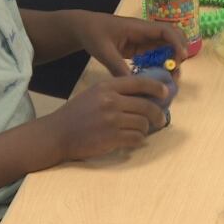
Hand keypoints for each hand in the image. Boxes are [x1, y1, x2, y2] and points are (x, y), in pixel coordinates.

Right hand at [45, 76, 169, 160]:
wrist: (57, 134)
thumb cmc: (77, 114)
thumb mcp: (95, 94)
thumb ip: (117, 92)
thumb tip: (146, 95)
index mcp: (107, 87)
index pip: (140, 82)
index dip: (157, 87)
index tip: (166, 93)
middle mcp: (111, 101)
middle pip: (147, 105)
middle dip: (158, 114)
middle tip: (160, 120)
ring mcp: (112, 120)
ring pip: (143, 123)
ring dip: (145, 129)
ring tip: (138, 131)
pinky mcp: (112, 137)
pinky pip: (137, 138)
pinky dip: (138, 140)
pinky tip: (131, 140)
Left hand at [71, 11, 187, 77]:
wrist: (84, 28)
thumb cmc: (93, 34)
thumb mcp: (104, 51)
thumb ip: (117, 67)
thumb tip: (133, 84)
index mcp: (139, 28)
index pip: (165, 31)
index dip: (177, 43)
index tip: (182, 58)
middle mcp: (146, 33)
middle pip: (173, 37)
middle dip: (179, 52)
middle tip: (175, 71)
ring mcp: (144, 40)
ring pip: (167, 47)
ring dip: (172, 60)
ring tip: (169, 78)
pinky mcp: (141, 49)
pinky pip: (157, 55)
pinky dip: (162, 65)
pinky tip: (159, 78)